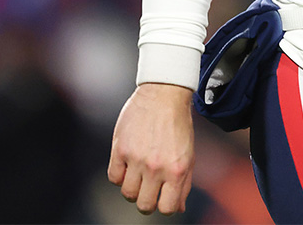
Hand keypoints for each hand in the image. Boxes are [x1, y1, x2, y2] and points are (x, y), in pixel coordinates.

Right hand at [108, 83, 194, 215]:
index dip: (163, 206)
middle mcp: (157, 167)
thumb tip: (178, 208)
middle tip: (148, 188)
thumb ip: (184, 183)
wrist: (164, 93)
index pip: (166, 209)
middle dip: (146, 201)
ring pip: (127, 193)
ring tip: (139, 173)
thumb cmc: (179, 124)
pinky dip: (119, 175)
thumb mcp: (189, 153)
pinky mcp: (120, 149)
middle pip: (144, 205)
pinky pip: (114, 177)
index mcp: (177, 169)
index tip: (162, 198)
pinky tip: (128, 164)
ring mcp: (137, 158)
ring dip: (133, 187)